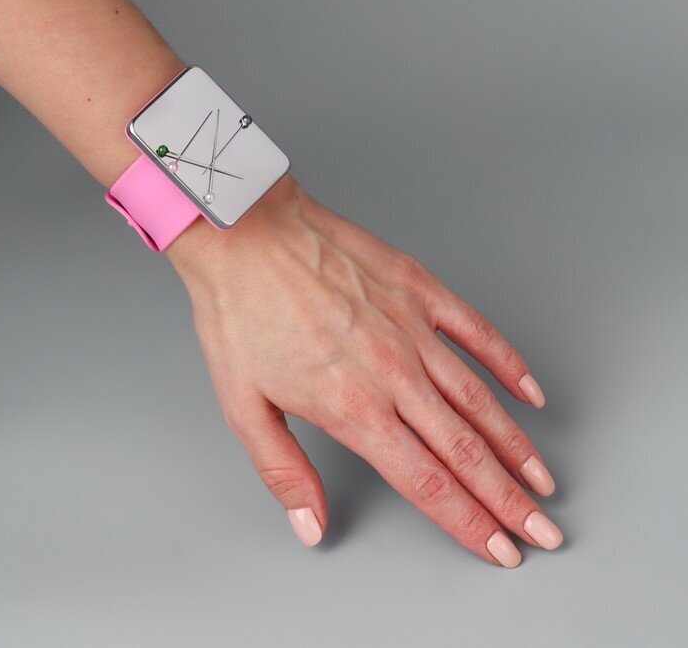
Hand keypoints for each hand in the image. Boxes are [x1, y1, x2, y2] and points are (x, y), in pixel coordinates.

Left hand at [167, 176, 561, 567]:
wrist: (247, 236)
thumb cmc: (240, 315)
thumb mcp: (243, 406)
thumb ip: (284, 472)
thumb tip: (311, 526)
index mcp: (353, 409)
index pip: (426, 483)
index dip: (468, 524)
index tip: (501, 549)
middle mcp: (394, 374)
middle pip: (464, 451)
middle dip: (508, 499)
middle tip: (544, 530)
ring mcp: (412, 329)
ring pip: (478, 400)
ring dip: (515, 445)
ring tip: (542, 477)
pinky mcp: (418, 290)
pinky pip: (477, 331)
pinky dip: (508, 364)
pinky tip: (530, 391)